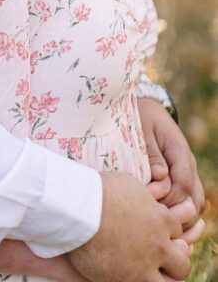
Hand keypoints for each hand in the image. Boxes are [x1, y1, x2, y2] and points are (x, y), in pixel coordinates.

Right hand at [68, 172, 191, 281]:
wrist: (79, 209)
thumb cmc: (97, 191)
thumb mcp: (127, 183)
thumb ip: (143, 193)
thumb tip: (151, 192)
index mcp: (161, 219)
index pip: (177, 231)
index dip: (165, 233)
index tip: (151, 233)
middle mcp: (160, 244)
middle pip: (182, 261)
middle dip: (172, 260)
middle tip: (154, 257)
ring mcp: (147, 265)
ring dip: (163, 278)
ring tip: (145, 272)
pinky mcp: (130, 280)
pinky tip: (128, 276)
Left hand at [139, 97, 205, 238]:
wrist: (148, 108)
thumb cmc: (141, 117)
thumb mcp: (142, 129)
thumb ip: (151, 153)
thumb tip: (160, 176)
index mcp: (179, 151)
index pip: (183, 185)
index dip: (170, 201)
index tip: (152, 208)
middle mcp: (189, 165)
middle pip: (195, 200)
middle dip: (179, 216)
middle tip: (158, 226)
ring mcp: (188, 173)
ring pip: (196, 204)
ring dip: (183, 219)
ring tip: (164, 230)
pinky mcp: (182, 178)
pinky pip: (190, 201)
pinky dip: (183, 215)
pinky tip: (168, 225)